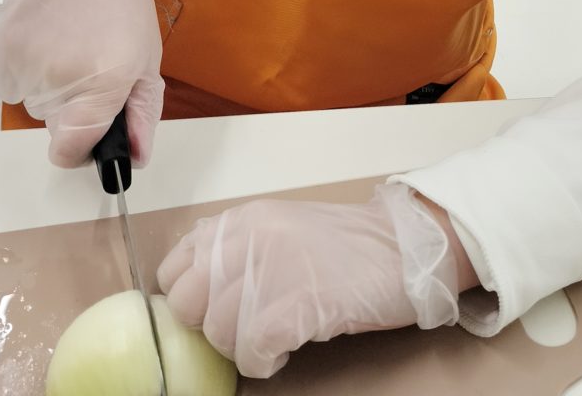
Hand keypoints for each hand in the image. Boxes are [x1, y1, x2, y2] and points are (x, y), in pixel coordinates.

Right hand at [0, 0, 163, 167]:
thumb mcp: (147, 57)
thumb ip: (142, 114)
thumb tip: (135, 157)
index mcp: (105, 83)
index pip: (70, 151)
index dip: (82, 149)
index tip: (91, 132)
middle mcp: (60, 78)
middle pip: (54, 126)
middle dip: (73, 105)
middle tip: (91, 60)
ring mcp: (25, 63)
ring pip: (33, 102)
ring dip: (49, 84)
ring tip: (70, 41)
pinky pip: (10, 83)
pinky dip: (26, 69)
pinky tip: (46, 36)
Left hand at [157, 183, 473, 377]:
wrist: (405, 246)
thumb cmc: (347, 245)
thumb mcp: (280, 229)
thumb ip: (237, 248)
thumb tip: (198, 292)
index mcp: (243, 218)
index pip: (176, 268)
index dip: (190, 299)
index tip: (216, 310)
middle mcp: (250, 237)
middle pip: (189, 304)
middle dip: (212, 327)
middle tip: (248, 328)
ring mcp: (273, 268)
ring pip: (218, 332)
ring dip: (243, 347)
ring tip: (276, 336)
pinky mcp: (298, 302)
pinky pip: (252, 352)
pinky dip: (266, 361)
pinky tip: (288, 348)